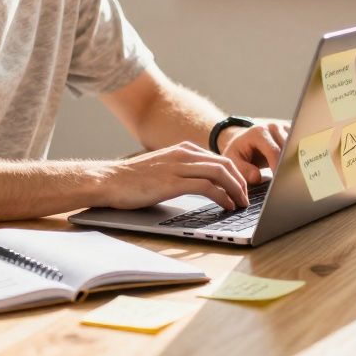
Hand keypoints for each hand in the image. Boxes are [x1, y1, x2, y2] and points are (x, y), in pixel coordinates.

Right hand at [103, 142, 248, 210]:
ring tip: (240, 204)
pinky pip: (207, 187)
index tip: (242, 188)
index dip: (236, 173)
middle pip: (225, 164)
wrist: (109, 180)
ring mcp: (179, 167)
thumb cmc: (133, 179)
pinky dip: (222, 197)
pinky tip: (226, 206)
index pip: (219, 159)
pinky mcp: (173, 182)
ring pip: (221, 173)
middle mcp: (184, 154)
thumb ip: (183, 170)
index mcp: (183, 149)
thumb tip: (204, 184)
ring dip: (235, 190)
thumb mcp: (164, 167)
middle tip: (246, 198)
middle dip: (241, 182)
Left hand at [220, 122, 289, 184]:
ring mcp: (283, 129)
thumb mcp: (233, 160)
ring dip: (292, 162)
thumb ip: (243, 170)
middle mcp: (273, 127)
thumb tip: (257, 177)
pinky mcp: (290, 134)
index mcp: (258, 132)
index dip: (278, 167)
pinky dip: (296, 158)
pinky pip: (298, 147)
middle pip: (287, 149)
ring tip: (288, 176)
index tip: (279, 181)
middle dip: (286, 165)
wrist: (244, 142)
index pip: (274, 151)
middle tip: (285, 181)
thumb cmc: (238, 152)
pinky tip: (293, 168)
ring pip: (295, 148)